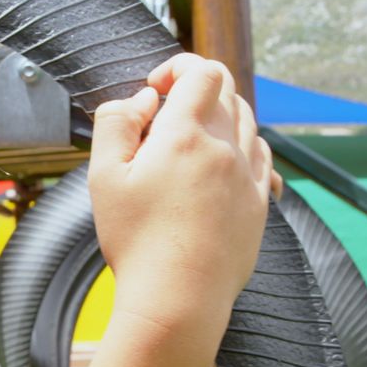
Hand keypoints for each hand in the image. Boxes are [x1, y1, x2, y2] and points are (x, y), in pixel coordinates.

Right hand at [88, 53, 280, 325]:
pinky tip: (225, 164)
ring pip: (248, 122)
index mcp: (186, 135)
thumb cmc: (135, 241)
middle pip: (227, 92)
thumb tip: (143, 100)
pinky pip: (263, 158)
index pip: (202, 72)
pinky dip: (244, 147)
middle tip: (165, 118)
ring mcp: (248, 177)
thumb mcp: (104, 177)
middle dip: (196, 91)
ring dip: (220, 117)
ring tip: (190, 142)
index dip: (179, 67)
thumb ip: (116, 123)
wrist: (177, 300)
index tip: (156, 88)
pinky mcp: (259, 205)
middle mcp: (226, 149)